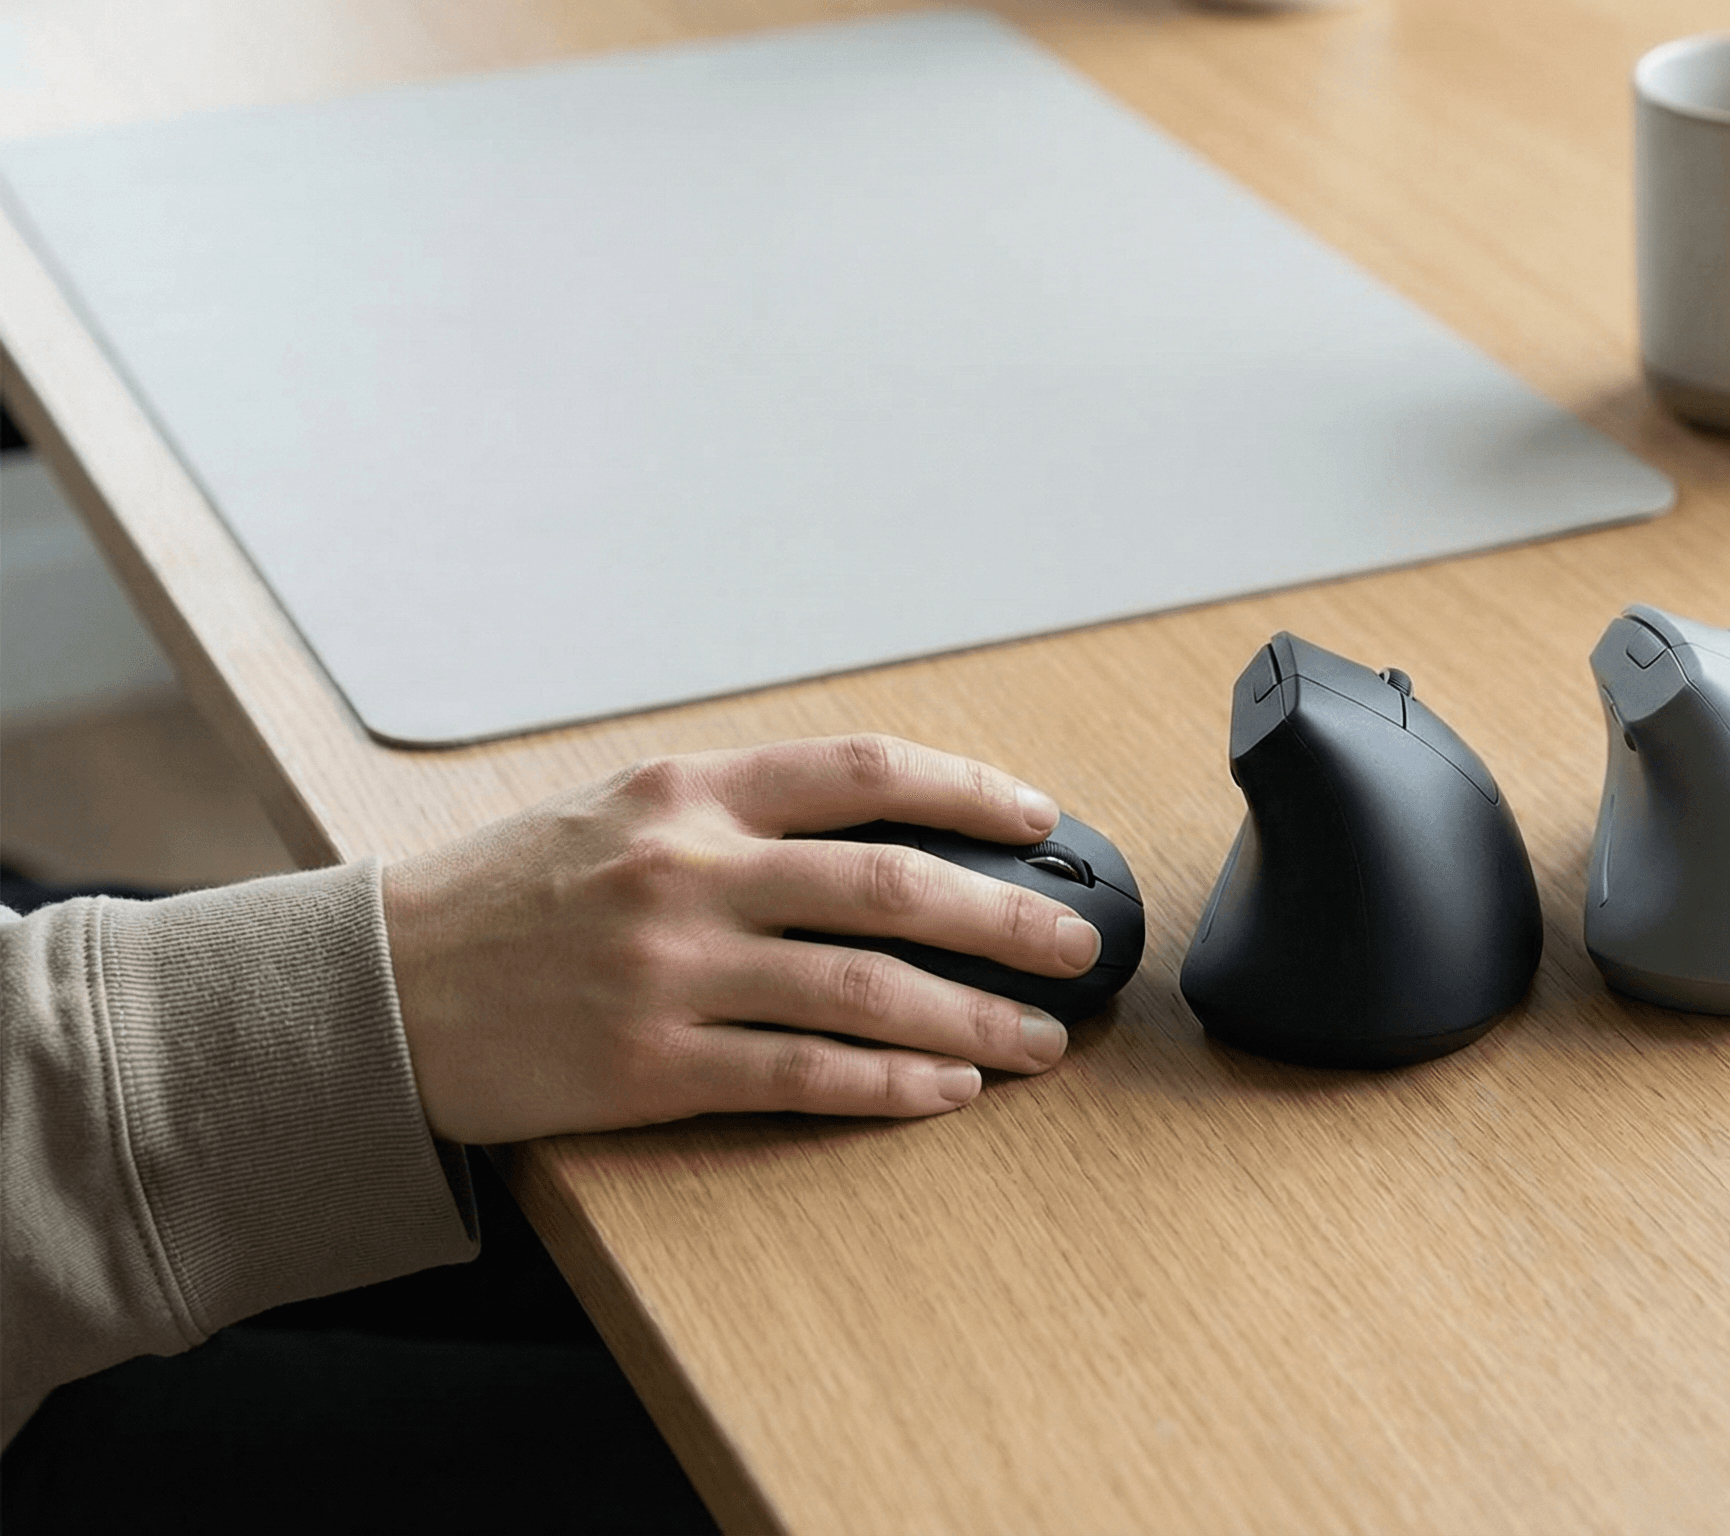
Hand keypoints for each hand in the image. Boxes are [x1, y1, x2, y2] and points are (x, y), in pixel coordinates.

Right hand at [383, 736, 1103, 1143]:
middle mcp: (687, 870)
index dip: (971, 791)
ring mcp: (670, 971)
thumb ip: (738, 813)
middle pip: (896, 885)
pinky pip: (804, 1076)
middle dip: (1011, 918)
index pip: (865, 772)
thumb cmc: (508, 899)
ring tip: (1041, 1040)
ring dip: (977, 1018)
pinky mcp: (651, 1066)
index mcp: (687, 790)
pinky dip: (893, 1084)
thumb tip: (886, 825)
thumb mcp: (618, 812)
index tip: (1042, 819)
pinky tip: (949, 1088)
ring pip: (867, 991)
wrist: (369, 991)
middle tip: (1080, 946)